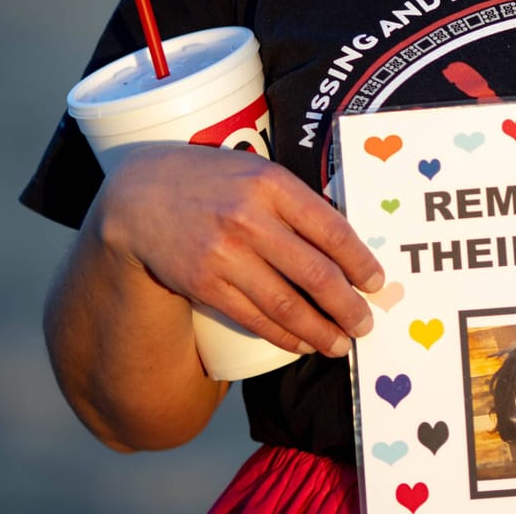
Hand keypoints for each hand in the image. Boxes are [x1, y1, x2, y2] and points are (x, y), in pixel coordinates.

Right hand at [91, 143, 385, 356]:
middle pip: (315, 273)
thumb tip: (347, 244)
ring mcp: (224, 255)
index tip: (376, 282)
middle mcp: (249, 219)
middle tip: (366, 325)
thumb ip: (297, 201)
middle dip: (348, 306)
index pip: (332, 230)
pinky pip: (254, 317)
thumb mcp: (257, 172)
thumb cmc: (212, 182)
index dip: (361, 262)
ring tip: (340, 344)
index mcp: (272, 184)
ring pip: (286, 304)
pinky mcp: (204, 284)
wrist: (139, 197)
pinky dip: (283, 335)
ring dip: (320, 330)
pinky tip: (302, 343)